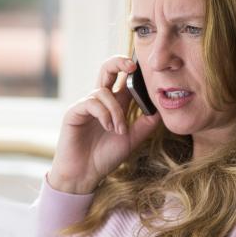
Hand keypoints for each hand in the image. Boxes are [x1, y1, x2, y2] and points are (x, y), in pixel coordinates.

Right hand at [48, 56, 160, 193]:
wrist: (85, 174)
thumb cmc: (105, 157)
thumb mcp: (132, 139)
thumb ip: (145, 124)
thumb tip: (161, 108)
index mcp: (114, 104)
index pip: (123, 79)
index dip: (134, 71)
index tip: (148, 70)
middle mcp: (100, 101)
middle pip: (106, 70)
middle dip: (119, 62)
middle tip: (133, 66)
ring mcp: (85, 106)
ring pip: (102, 91)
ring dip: (116, 110)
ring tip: (119, 130)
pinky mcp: (74, 113)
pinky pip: (91, 103)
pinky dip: (104, 114)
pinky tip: (108, 127)